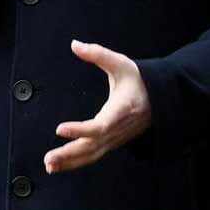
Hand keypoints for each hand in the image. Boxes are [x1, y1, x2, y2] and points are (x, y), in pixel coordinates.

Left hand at [40, 39, 152, 169]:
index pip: (100, 125)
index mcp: (121, 110)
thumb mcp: (121, 63)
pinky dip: (77, 162)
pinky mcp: (112, 142)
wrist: (161, 98)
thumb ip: (97, 54)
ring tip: (49, 165)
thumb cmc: (139, 80)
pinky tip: (60, 165)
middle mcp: (118, 129)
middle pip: (92, 146)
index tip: (60, 129)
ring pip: (92, 154)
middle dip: (69, 154)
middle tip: (48, 159)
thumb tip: (75, 44)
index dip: (80, 129)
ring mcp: (115, 138)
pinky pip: (94, 155)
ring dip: (70, 162)